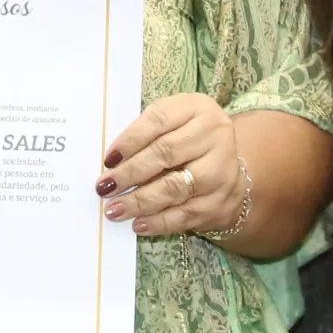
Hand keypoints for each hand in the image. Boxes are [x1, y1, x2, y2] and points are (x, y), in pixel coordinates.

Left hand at [96, 95, 245, 235]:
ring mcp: (221, 170)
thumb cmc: (187, 140)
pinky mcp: (220, 201)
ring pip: (175, 188)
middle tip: (105, 187)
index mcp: (197, 108)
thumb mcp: (172, 123)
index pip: (159, 119)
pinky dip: (159, 221)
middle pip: (166, 153)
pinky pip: (185, 214)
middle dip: (130, 173)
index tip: (108, 159)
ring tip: (115, 209)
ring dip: (140, 201)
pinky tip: (138, 224)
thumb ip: (145, 134)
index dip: (130, 140)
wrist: (227, 167)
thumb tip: (111, 162)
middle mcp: (214, 136)